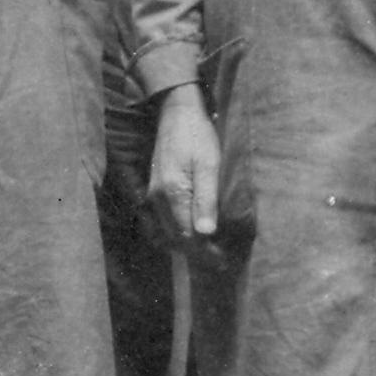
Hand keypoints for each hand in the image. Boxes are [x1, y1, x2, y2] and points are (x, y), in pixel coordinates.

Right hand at [146, 85, 222, 249]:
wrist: (176, 112)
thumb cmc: (197, 135)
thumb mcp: (209, 165)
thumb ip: (206, 199)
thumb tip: (205, 233)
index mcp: (172, 193)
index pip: (187, 235)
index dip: (204, 252)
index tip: (222, 263)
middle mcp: (157, 197)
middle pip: (175, 237)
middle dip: (196, 253)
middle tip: (219, 261)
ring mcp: (153, 193)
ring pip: (167, 231)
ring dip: (186, 244)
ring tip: (208, 251)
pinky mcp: (155, 188)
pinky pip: (163, 220)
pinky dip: (177, 231)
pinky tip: (192, 231)